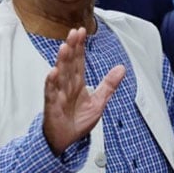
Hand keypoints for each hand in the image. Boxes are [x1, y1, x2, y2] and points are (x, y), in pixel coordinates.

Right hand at [42, 27, 125, 155]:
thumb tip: (122, 68)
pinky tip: (53, 72)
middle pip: (69, 63)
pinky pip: (51, 93)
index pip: (78, 61)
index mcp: (77, 82)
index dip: (79, 46)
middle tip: (74, 32)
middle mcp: (67, 85)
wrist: (66, 141)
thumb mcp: (99, 102)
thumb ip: (109, 85)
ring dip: (61, 61)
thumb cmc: (78, 121)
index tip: (81, 31)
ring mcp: (58, 94)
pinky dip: (52, 83)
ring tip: (64, 47)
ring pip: (60, 75)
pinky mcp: (52, 106)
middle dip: (71, 48)